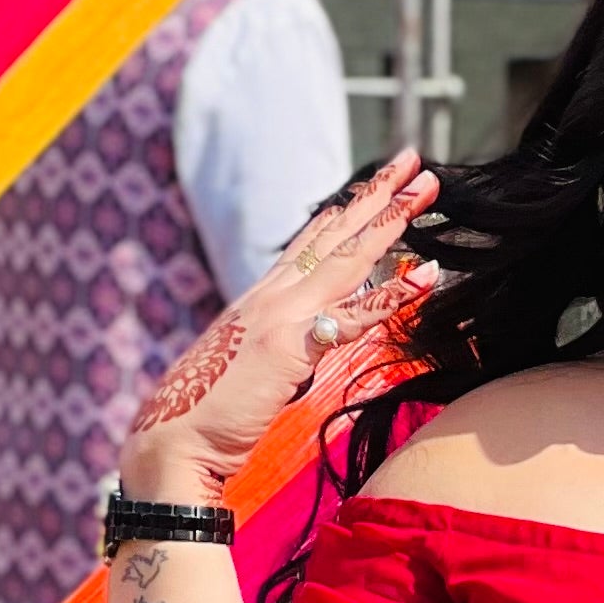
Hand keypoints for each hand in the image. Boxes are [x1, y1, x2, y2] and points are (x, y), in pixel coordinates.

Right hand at [115, 153, 439, 504]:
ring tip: (429, 189)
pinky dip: (394, 297)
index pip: (310, 244)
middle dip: (377, 195)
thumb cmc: (208, 418)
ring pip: (348, 259)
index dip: (345, 212)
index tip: (375, 185)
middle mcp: (271, 296)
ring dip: (392, 221)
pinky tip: (429, 277)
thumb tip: (307, 354)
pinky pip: (353, 318)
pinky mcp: (290, 347)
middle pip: (334, 235)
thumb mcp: (252, 372)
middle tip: (415, 160)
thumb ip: (283, 353)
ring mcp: (280, 317)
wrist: (174, 442)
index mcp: (261, 300)